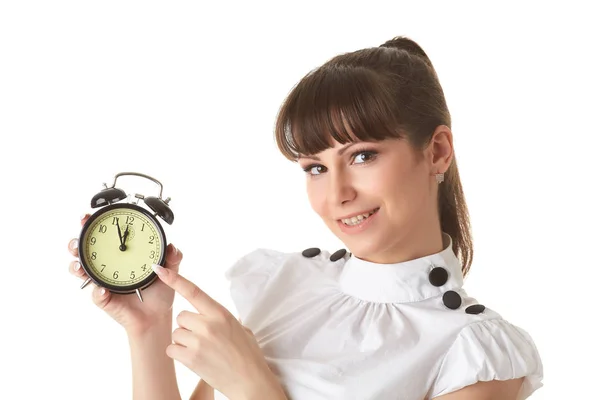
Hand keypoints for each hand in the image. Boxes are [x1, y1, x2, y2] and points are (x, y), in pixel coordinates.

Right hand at [68, 214, 183, 335]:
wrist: (158, 315)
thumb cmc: (160, 291)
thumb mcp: (169, 270)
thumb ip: (172, 257)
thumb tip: (172, 247)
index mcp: (120, 255)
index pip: (102, 236)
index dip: (91, 225)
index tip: (86, 216)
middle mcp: (106, 267)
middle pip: (83, 251)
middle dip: (75, 244)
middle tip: (77, 242)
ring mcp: (102, 283)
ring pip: (81, 272)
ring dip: (77, 267)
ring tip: (80, 266)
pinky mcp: (104, 300)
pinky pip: (96, 295)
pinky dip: (97, 292)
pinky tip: (102, 290)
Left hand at [151, 265, 284, 399]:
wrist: (250, 380)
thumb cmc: (248, 355)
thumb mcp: (240, 328)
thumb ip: (222, 318)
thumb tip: (211, 314)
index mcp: (221, 313)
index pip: (193, 291)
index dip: (175, 279)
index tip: (160, 270)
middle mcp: (208, 324)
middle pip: (182, 316)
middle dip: (188, 326)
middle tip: (202, 338)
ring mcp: (199, 341)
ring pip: (176, 332)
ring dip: (184, 341)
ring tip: (201, 350)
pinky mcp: (190, 358)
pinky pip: (172, 348)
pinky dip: (178, 354)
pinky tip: (194, 358)